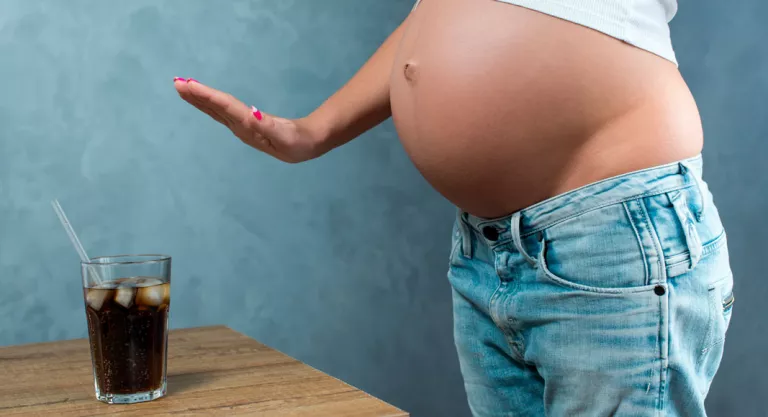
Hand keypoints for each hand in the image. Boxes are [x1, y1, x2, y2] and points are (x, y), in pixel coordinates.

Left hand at [174, 78, 326, 162]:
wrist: (307, 146)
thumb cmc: (298, 141)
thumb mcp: (286, 136)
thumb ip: (269, 126)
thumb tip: (252, 114)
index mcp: (248, 126)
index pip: (224, 107)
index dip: (206, 95)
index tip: (188, 85)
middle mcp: (240, 126)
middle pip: (214, 108)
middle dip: (195, 96)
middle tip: (176, 82)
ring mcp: (241, 126)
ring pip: (215, 110)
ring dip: (199, 99)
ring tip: (184, 87)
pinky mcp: (245, 124)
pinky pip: (222, 111)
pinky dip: (210, 102)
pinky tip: (203, 99)